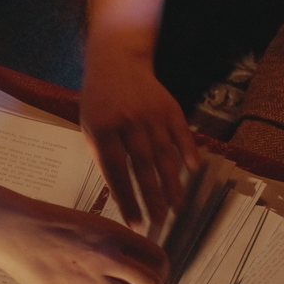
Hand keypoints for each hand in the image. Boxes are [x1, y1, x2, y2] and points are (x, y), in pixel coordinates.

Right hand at [0, 197, 169, 283]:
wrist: (12, 227)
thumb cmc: (47, 222)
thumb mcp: (89, 221)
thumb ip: (111, 241)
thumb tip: (131, 262)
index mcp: (113, 234)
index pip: (156, 257)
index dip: (162, 272)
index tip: (159, 279)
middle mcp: (106, 255)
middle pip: (150, 283)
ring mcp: (87, 278)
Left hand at [80, 51, 198, 234]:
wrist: (117, 60)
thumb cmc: (100, 101)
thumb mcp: (90, 127)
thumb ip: (102, 158)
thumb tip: (120, 194)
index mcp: (103, 129)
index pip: (115, 172)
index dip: (126, 199)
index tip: (135, 223)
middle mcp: (128, 123)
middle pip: (142, 167)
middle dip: (152, 198)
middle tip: (159, 222)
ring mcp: (151, 114)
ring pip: (164, 154)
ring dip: (172, 183)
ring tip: (177, 207)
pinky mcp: (170, 107)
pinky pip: (181, 133)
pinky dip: (188, 151)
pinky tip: (193, 171)